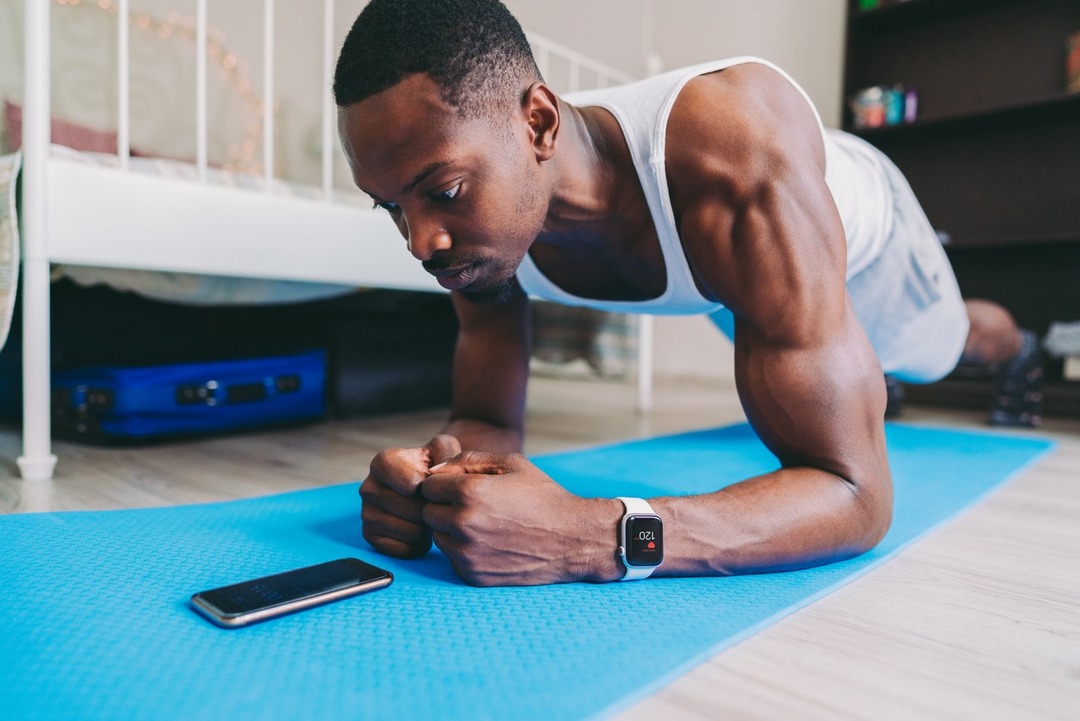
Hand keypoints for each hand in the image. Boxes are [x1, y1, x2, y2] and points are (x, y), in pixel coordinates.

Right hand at [359, 434, 460, 558]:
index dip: (432, 489)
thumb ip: (448, 453)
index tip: (436, 485)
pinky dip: (419, 544)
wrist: (424, 486)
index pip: (413, 485)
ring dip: (428, 528)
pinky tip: (420, 530)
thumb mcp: (444, 449)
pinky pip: (404, 549)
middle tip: (435, 505)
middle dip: (432, 511)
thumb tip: (440, 474)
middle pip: (414, 511)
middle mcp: (369, 487)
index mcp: (383, 462)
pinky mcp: (370, 535)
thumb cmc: (435, 466)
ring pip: (411, 532)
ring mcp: (366, 513)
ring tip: (429, 516)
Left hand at [421, 451, 620, 585]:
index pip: (427, 486)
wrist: (572, 539)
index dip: (444, 484)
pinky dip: (464, 551)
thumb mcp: (510, 463)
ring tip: (484, 524)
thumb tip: (434, 470)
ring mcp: (467, 553)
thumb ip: (467, 460)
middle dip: (444, 507)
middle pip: (428, 513)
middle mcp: (463, 523)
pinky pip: (452, 558)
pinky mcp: (472, 575)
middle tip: (475, 506)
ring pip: (438, 537)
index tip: (464, 487)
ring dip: (452, 530)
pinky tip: (490, 543)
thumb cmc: (542, 496)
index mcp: (469, 491)